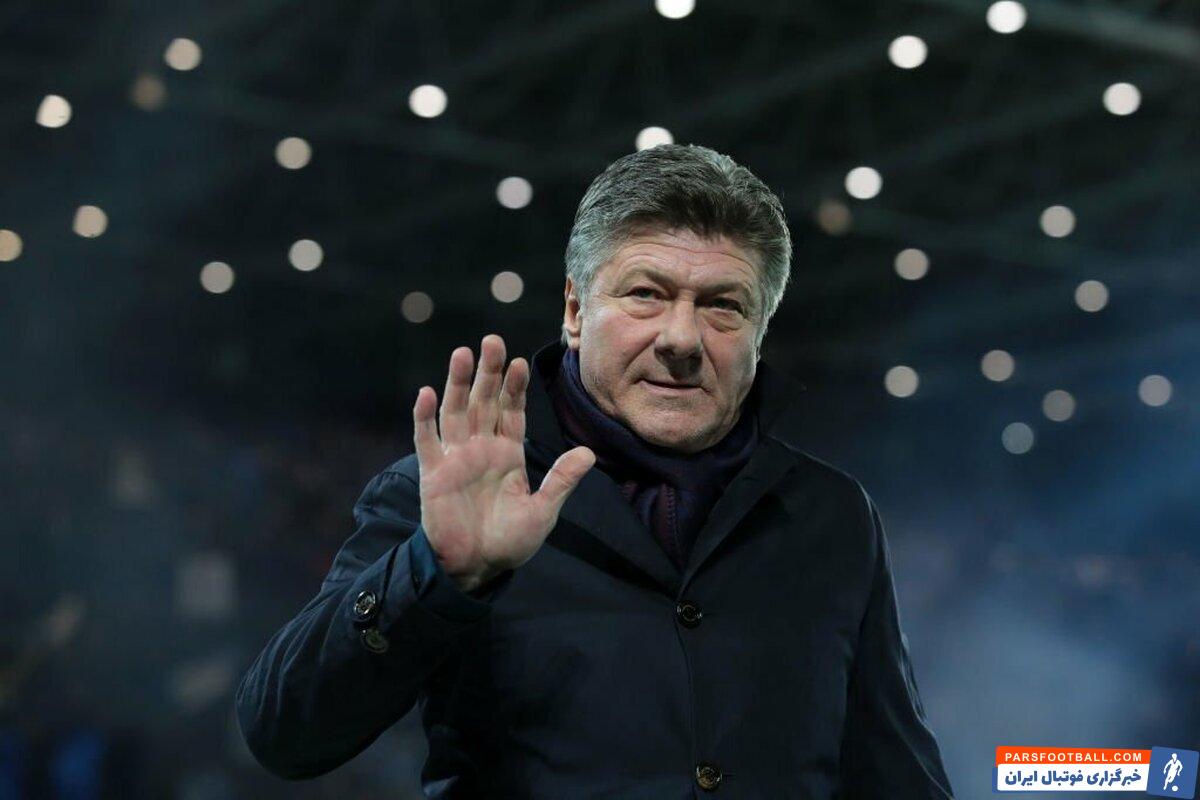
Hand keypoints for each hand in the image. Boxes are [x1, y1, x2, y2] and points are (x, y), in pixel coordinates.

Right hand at [412, 334, 595, 592]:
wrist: (475, 569)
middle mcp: (481, 449)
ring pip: (455, 412)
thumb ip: (561, 480)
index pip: (512, 411)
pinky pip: (427, 440)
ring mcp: (456, 458)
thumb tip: (588, 452)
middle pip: (484, 402)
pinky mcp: (433, 474)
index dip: (515, 387)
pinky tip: (427, 393)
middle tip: (492, 341)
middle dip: (488, 373)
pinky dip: (424, 417)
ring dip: (456, 383)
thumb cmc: (510, 542)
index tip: (521, 362)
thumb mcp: (543, 511)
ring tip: (462, 354)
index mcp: (508, 454)